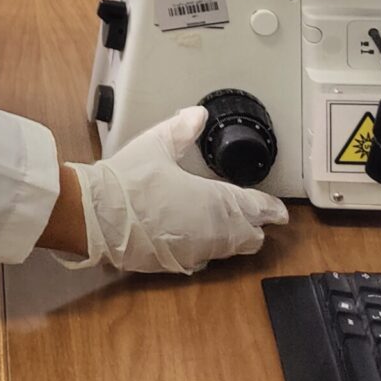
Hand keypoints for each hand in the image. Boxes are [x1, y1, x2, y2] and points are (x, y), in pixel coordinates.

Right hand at [65, 107, 285, 274]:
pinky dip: (209, 248)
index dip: (271, 209)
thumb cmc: (131, 179)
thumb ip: (182, 130)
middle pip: (249, 238)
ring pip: (229, 251)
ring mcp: (196, 253)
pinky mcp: (178, 265)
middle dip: (255, 227)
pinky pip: (205, 259)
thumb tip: (198, 114)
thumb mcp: (157, 144)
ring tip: (233, 227)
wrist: (98, 216)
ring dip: (234, 238)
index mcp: (216, 203)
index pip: (255, 208)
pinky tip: (200, 239)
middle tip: (257, 218)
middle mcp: (214, 233)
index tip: (281, 212)